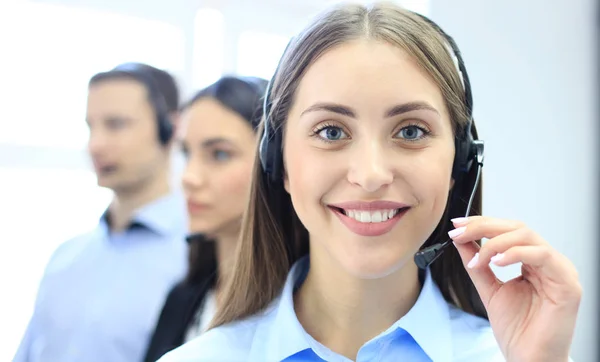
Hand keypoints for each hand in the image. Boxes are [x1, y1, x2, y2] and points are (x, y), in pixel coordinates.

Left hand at [449, 216, 580, 361]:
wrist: (528, 358)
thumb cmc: (517, 329)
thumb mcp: (489, 288)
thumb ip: (477, 263)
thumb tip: (461, 239)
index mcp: (532, 261)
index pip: (508, 230)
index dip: (482, 223)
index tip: (457, 226)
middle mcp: (548, 262)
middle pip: (517, 227)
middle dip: (484, 226)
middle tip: (460, 233)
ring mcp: (560, 270)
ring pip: (528, 236)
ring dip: (496, 242)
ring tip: (478, 257)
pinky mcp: (567, 284)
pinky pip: (542, 256)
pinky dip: (516, 253)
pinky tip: (496, 261)